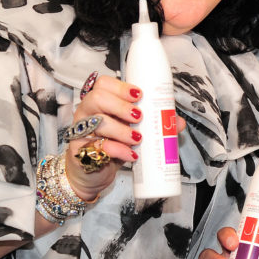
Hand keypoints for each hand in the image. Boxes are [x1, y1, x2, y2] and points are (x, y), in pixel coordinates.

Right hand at [62, 73, 143, 200]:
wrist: (93, 175)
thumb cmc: (112, 147)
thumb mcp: (132, 133)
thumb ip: (153, 125)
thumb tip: (178, 122)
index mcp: (99, 103)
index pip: (103, 84)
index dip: (121, 87)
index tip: (139, 95)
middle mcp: (86, 113)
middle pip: (97, 98)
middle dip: (121, 106)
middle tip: (139, 117)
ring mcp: (81, 132)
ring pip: (98, 122)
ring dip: (121, 129)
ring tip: (138, 139)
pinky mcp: (79, 152)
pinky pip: (97, 147)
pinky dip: (117, 150)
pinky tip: (130, 155)